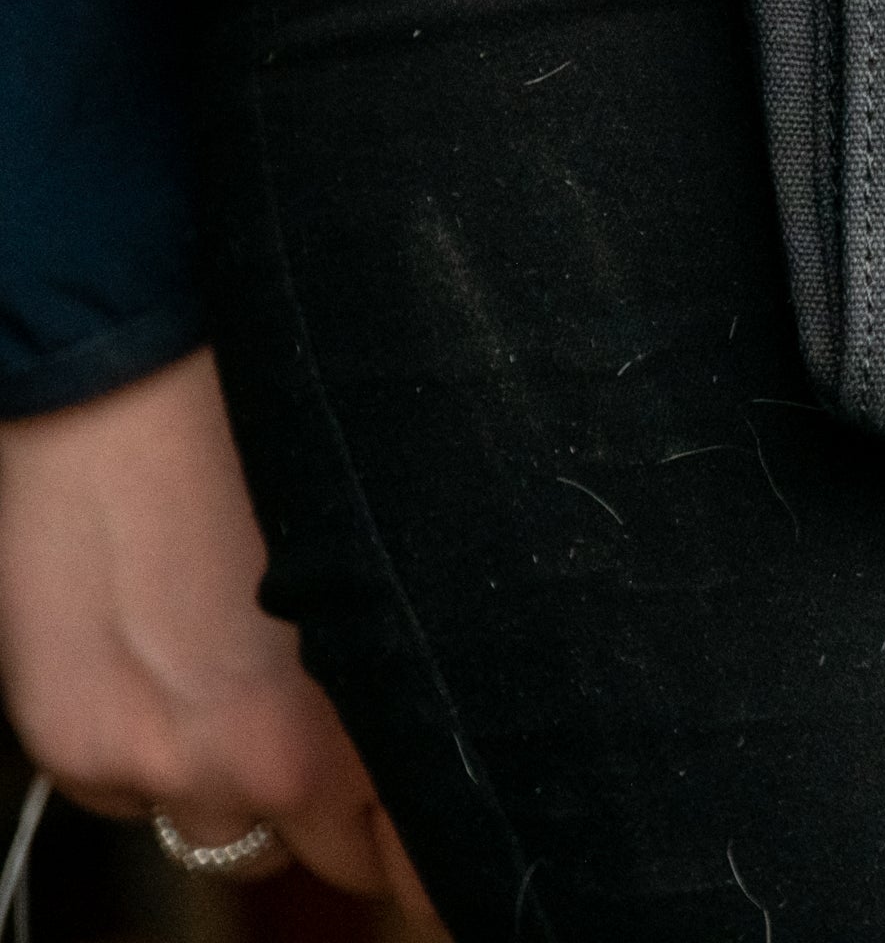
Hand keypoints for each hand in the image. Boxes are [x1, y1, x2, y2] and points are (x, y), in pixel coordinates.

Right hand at [0, 354, 432, 924]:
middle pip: (324, 858)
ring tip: (238, 679)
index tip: (442, 858)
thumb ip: (398, 680)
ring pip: (225, 835)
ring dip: (239, 789)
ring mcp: (158, 765)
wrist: (129, 391)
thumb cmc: (272, 456)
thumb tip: (431, 754)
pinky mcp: (74, 751)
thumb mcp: (375, 576)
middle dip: (339, 817)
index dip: (431, 860)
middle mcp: (262, 762)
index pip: (417, 861)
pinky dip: (147, 756)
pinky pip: (131, 799)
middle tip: (334, 744)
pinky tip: (157, 662)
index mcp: (368, 712)